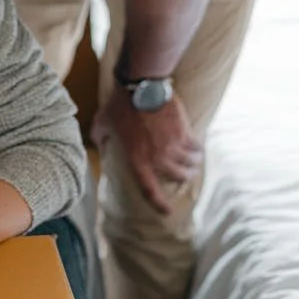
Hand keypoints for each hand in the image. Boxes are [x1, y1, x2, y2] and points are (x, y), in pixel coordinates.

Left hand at [91, 91, 200, 215]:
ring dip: (192, 164)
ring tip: (192, 161)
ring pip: (190, 165)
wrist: (142, 85)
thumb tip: (100, 143)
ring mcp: (173, 146)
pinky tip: (197, 148)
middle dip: (182, 177)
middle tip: (183, 173)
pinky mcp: (185, 133)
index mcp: (136, 159)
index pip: (149, 189)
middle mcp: (157, 158)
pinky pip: (197, 149)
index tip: (167, 212)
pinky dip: (198, 150)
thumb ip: (100, 137)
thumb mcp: (102, 122)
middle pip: (178, 177)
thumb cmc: (120, 104)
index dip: (158, 204)